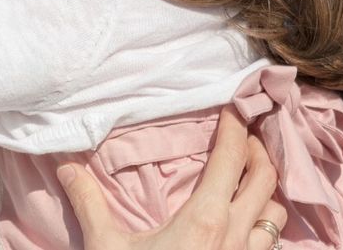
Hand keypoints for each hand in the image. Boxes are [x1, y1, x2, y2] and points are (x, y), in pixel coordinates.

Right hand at [59, 108, 287, 249]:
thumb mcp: (107, 247)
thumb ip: (89, 202)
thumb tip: (66, 166)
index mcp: (205, 218)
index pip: (232, 156)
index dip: (236, 126)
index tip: (233, 107)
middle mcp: (236, 235)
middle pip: (266, 176)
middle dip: (258, 149)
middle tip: (242, 136)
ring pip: (276, 212)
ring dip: (267, 189)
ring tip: (249, 178)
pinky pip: (270, 245)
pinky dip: (266, 226)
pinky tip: (248, 226)